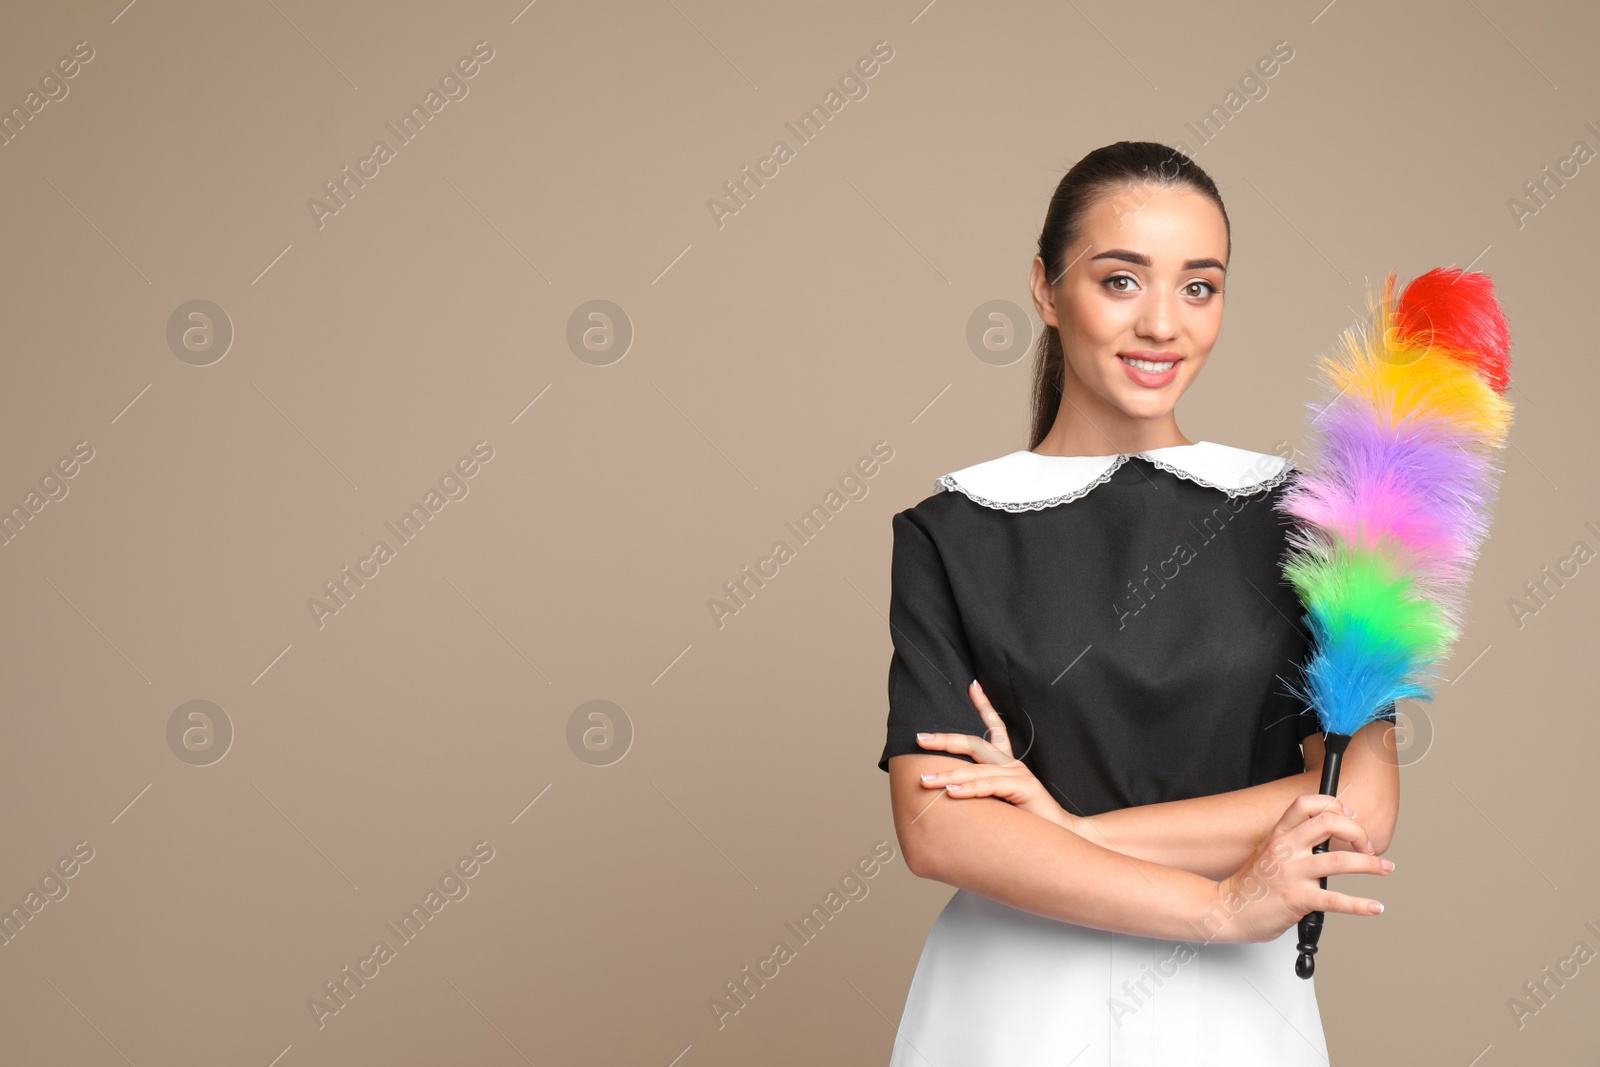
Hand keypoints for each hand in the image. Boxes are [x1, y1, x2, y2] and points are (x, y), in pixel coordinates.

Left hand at [913, 680, 1079, 832]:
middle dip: (945, 740)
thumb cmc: (1027, 822)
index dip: (985, 705)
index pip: (996, 728)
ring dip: (947, 776)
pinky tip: (951, 792)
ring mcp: (1019, 774)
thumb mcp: (1000, 802)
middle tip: (919, 738)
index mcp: (1007, 764)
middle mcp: (1012, 764)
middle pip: (975, 744)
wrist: (1059, 837)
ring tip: (925, 781)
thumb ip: (981, 793)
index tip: (972, 685)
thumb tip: (947, 793)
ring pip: (976, 770)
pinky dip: (969, 789)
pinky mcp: (1024, 788)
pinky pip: (990, 786)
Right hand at [1204, 793, 1393, 943]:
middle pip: (1330, 823)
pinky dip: (1361, 904)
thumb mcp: (1265, 853)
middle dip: (1358, 831)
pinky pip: (1336, 900)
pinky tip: (1374, 906)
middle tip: (1368, 845)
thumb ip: (1291, 845)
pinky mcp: (1298, 899)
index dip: (1334, 805)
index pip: (1307, 804)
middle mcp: (1286, 849)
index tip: (1351, 815)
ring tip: (1385, 868)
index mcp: (1278, 835)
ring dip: (1371, 864)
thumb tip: (1323, 844)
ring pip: (1340, 860)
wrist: (1227, 909)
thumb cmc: (1248, 885)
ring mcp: (1292, 873)